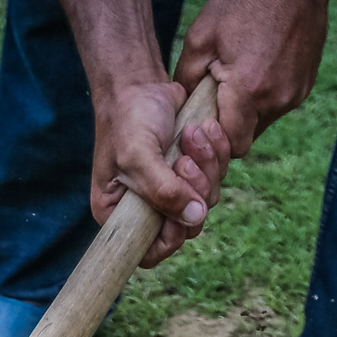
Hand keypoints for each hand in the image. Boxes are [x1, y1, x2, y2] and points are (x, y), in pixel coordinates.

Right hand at [91, 79, 231, 266]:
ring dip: (206, 166)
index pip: (150, 252)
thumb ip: (163, 190)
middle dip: (194, 191)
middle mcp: (147, 208)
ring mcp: (172, 192)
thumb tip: (195, 218)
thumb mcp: (138, 156)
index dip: (170, 238)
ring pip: (206, 201)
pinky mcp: (193, 173)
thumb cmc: (128, 119)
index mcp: (120, 214)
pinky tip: (205, 129)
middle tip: (183, 160)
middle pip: (187, 227)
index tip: (179, 212)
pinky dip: (216, 153)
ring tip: (191, 134)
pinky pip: (217, 177)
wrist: (140, 83)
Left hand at [173, 0, 336, 158]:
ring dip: (248, 113)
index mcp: (248, 91)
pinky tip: (256, 71)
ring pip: (264, 123)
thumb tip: (181, 105)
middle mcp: (277, 100)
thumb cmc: (244, 3)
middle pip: (248, 138)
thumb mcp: (201, 35)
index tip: (203, 123)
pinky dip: (265, 98)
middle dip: (230, 128)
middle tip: (215, 102)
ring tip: (236, 81)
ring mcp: (295, 95)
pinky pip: (279, 106)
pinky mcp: (305, 87)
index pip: (232, 145)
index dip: (215, 140)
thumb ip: (186, 77)